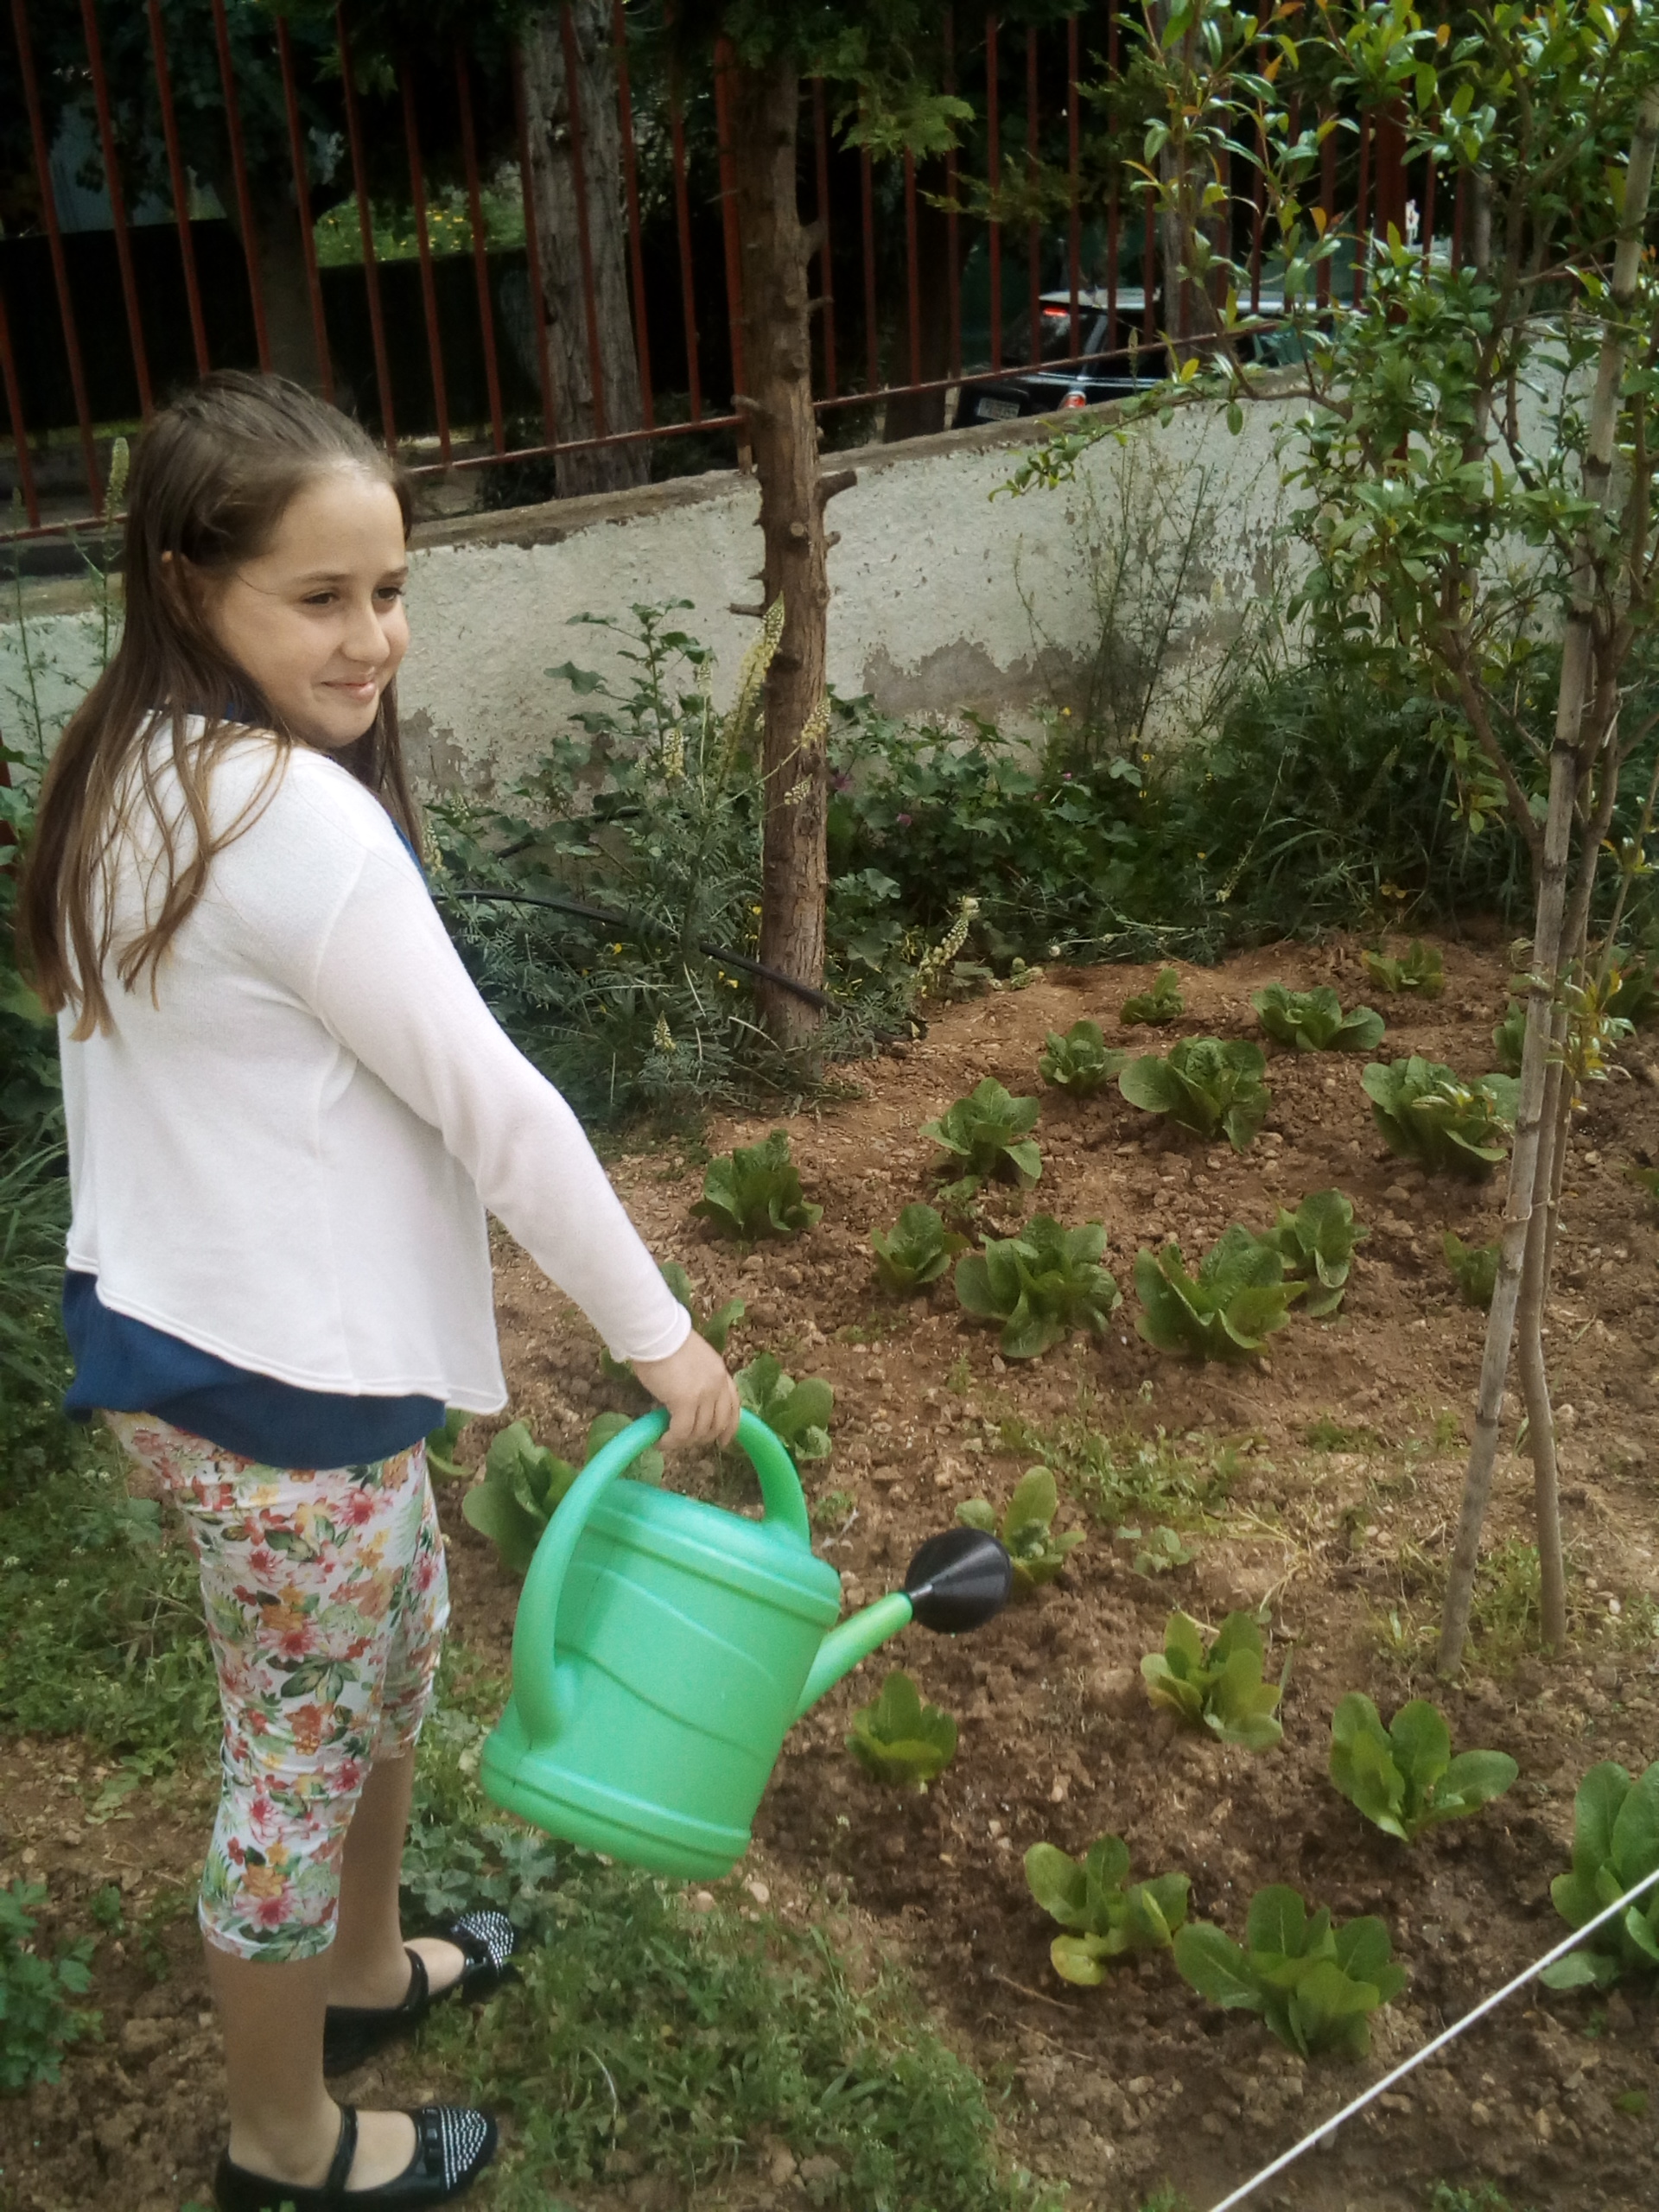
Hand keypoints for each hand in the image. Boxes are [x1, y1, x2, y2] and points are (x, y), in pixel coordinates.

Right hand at [633, 1330, 740, 1452]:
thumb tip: (686, 1400)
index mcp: (721, 1374)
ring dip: (685, 1441)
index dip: (730, 1427)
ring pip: (700, 1431)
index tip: (724, 1441)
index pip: (733, 1406)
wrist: (656, 1333)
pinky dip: (672, 1440)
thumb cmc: (666, 1342)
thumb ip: (698, 1380)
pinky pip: (681, 1431)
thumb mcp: (694, 1361)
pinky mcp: (684, 1402)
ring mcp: (703, 1395)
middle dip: (704, 1437)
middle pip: (718, 1423)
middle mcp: (717, 1386)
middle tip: (687, 1441)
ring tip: (670, 1440)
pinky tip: (662, 1441)